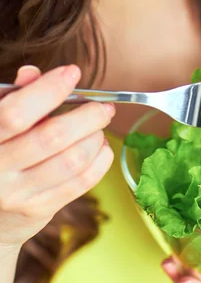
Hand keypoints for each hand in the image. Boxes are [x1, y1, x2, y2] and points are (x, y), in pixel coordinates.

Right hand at [0, 64, 114, 247]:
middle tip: (103, 107)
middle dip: (87, 116)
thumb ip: (15, 97)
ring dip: (95, 139)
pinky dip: (100, 161)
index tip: (72, 72)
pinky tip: (101, 147)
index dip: (49, 89)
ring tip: (100, 128)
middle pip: (52, 137)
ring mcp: (17, 193)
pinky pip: (80, 183)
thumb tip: (32, 73)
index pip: (16, 113)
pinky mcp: (38, 209)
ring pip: (71, 161)